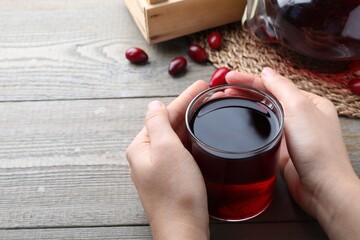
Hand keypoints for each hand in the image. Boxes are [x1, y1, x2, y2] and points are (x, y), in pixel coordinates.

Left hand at [126, 80, 209, 239]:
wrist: (183, 228)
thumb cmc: (175, 191)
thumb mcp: (165, 149)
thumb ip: (158, 123)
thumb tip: (153, 105)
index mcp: (141, 147)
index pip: (163, 114)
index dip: (184, 98)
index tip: (201, 85)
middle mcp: (147, 156)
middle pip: (169, 124)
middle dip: (188, 107)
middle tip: (207, 93)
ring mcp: (159, 167)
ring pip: (175, 137)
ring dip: (190, 121)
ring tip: (206, 107)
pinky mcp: (171, 177)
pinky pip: (180, 151)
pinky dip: (190, 138)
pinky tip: (200, 133)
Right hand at [226, 68, 359, 238]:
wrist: (322, 187)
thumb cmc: (318, 148)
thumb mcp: (299, 108)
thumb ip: (281, 87)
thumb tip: (266, 71)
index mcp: (309, 102)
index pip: (274, 85)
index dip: (249, 79)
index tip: (229, 77)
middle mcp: (300, 116)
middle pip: (267, 98)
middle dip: (244, 91)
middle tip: (221, 88)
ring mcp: (290, 133)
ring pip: (263, 115)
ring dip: (244, 106)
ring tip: (224, 101)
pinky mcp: (280, 149)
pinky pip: (262, 132)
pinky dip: (249, 125)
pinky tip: (237, 122)